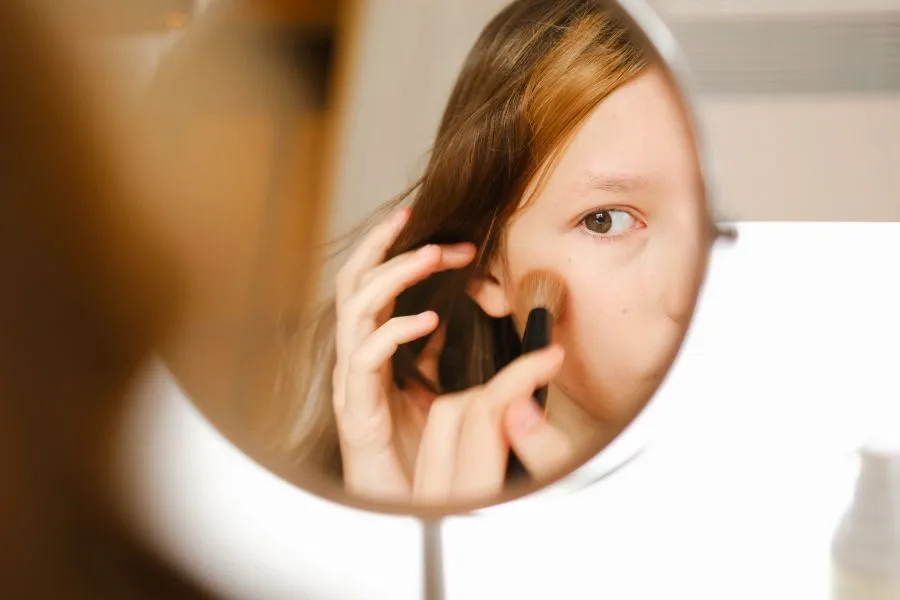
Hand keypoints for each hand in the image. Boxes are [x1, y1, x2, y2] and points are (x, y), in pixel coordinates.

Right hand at [332, 207, 567, 505]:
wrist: (394, 506)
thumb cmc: (406, 450)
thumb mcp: (424, 388)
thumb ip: (426, 352)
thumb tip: (439, 314)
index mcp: (369, 349)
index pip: (369, 284)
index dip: (390, 249)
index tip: (424, 223)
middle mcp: (354, 358)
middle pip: (353, 284)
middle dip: (383, 246)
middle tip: (415, 218)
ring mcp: (351, 382)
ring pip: (356, 310)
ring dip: (393, 276)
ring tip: (432, 255)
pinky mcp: (356, 411)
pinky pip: (366, 360)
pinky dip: (396, 333)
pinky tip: (429, 320)